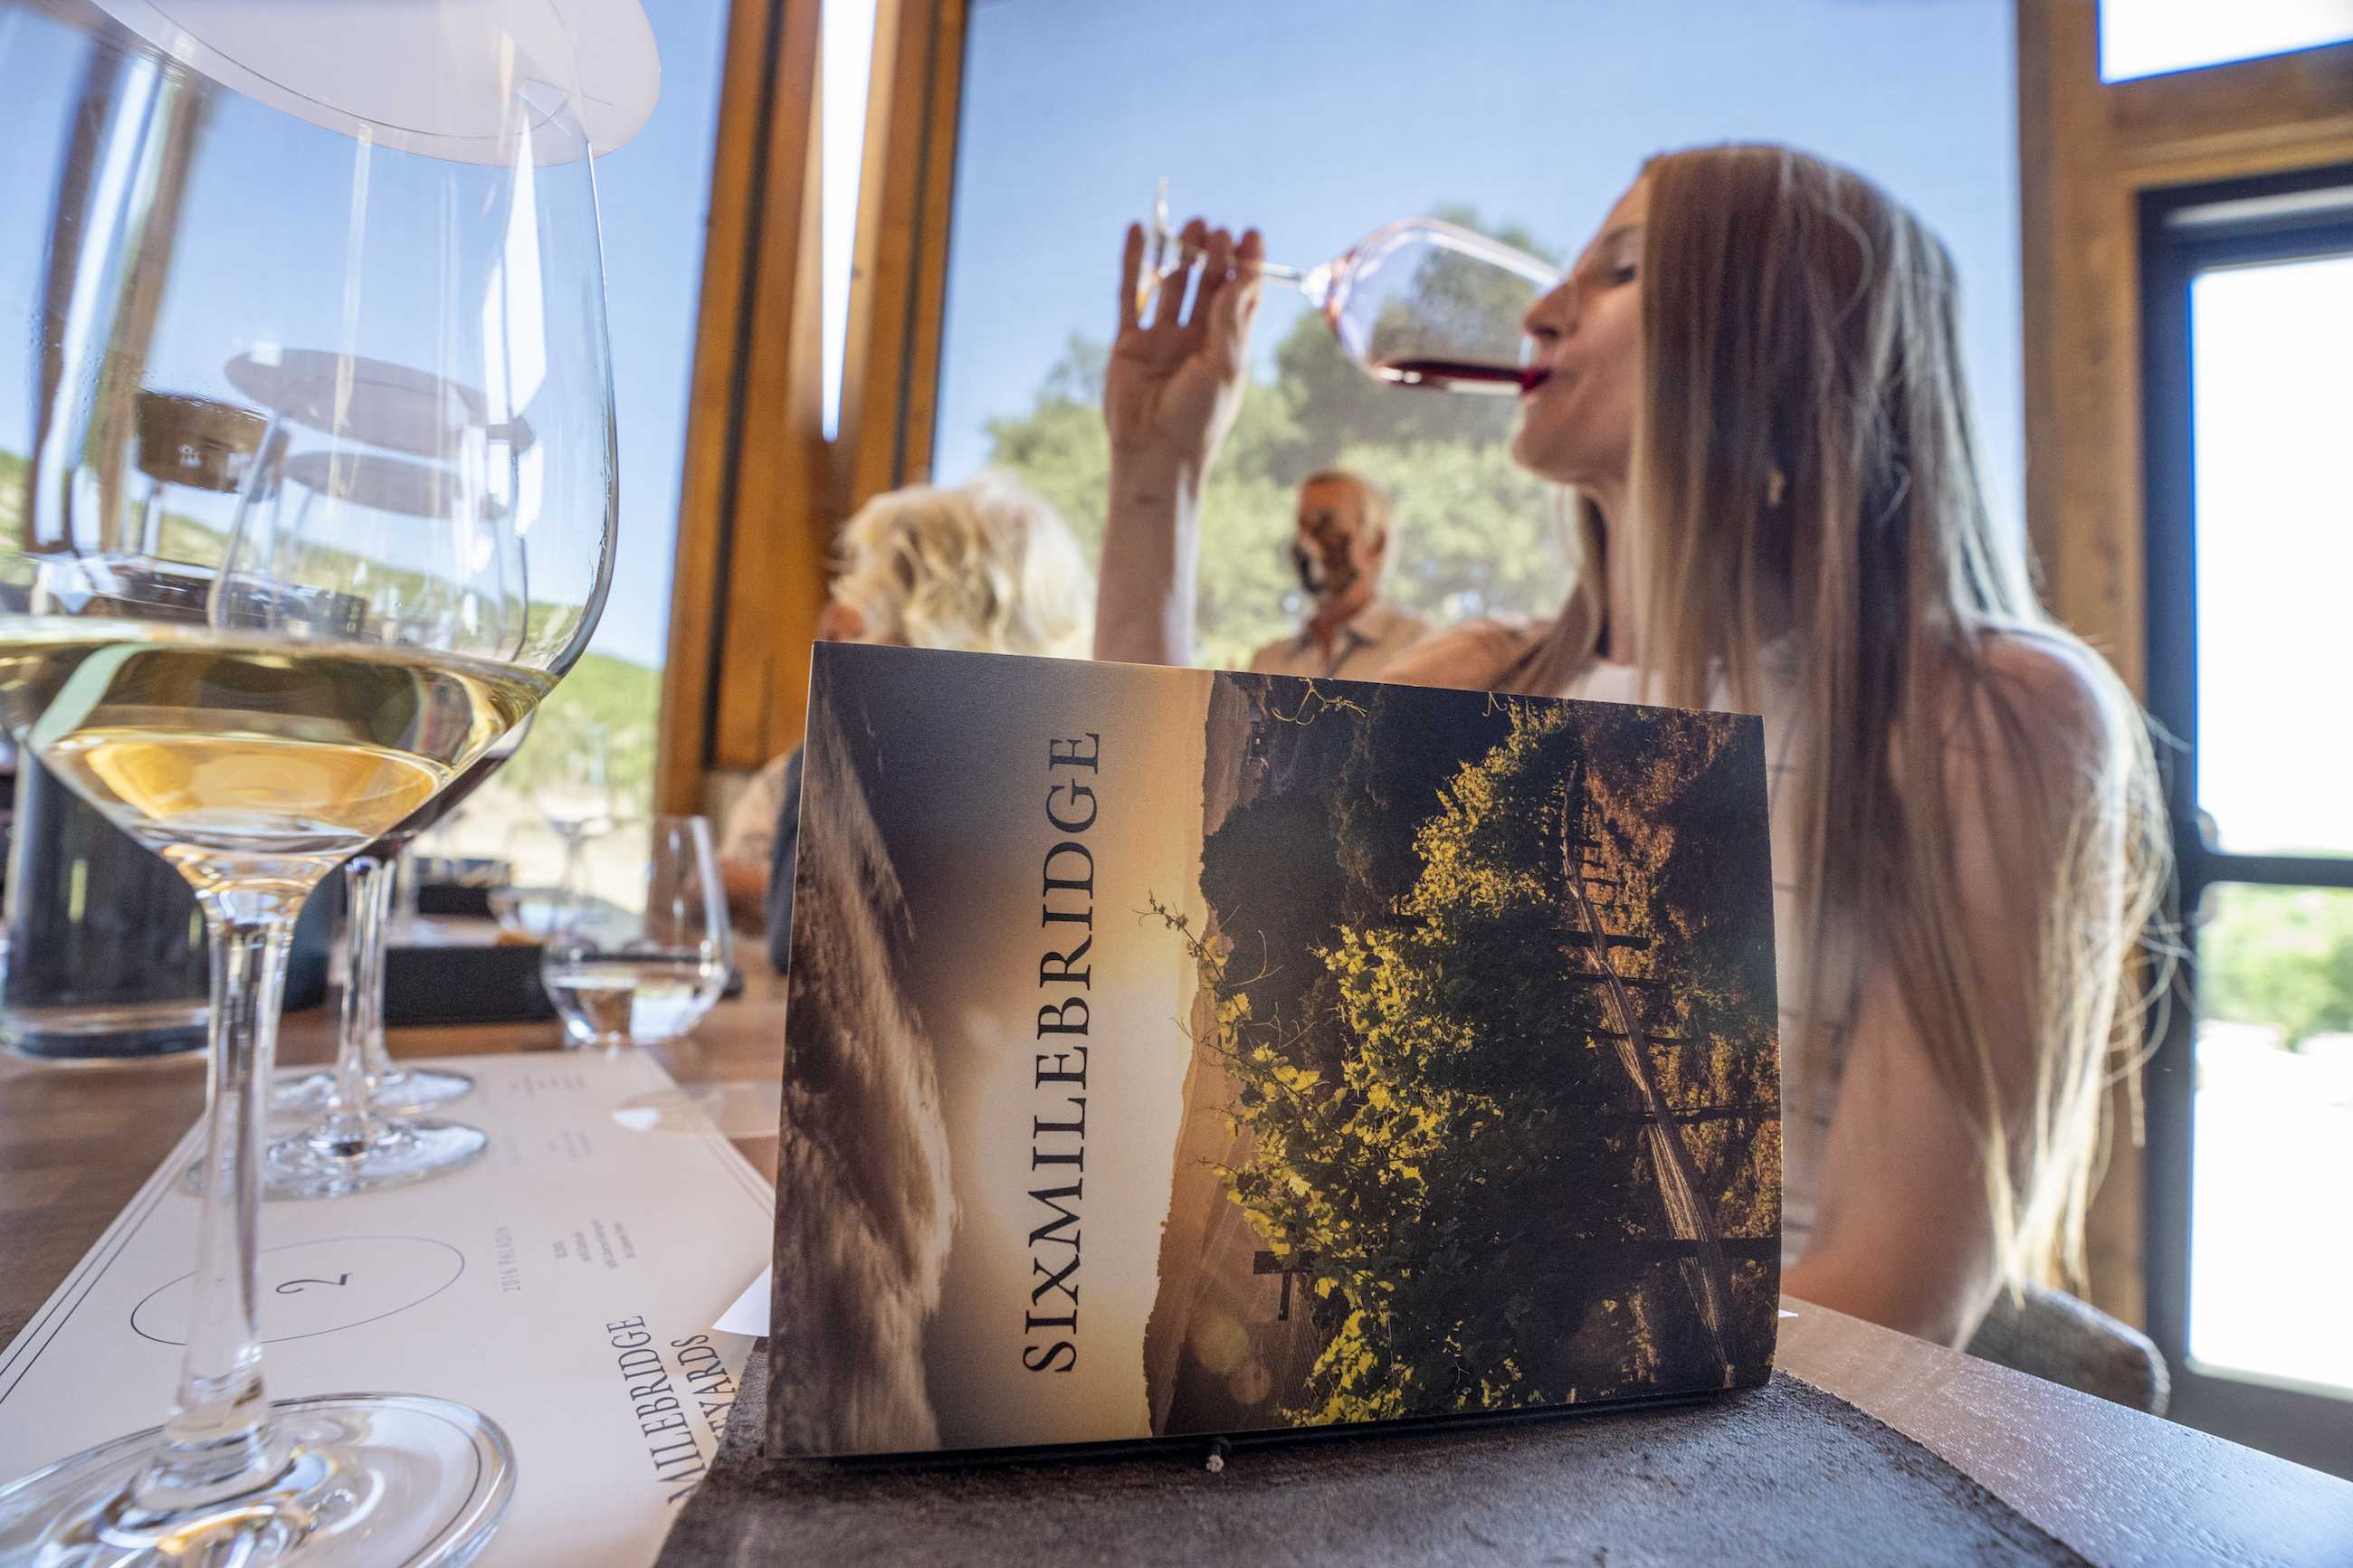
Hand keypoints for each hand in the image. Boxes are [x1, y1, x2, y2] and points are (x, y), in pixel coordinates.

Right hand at [1107, 218, 1262, 488]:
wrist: (1154, 454)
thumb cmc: (1198, 421)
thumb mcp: (1224, 369)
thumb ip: (1229, 322)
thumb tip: (1240, 278)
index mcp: (1227, 346)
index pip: (1241, 295)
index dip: (1247, 264)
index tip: (1251, 233)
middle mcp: (1196, 339)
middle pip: (1208, 284)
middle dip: (1214, 254)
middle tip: (1216, 229)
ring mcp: (1162, 338)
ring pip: (1173, 284)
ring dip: (1181, 253)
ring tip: (1191, 223)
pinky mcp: (1130, 342)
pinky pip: (1132, 294)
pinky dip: (1136, 262)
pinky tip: (1140, 231)